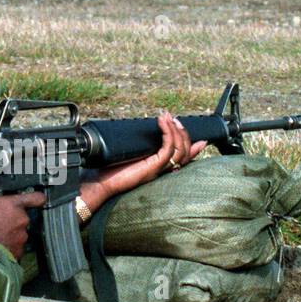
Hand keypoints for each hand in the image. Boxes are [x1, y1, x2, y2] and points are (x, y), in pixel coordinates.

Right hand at [0, 191, 45, 259]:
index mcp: (12, 204)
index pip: (35, 198)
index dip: (37, 199)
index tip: (38, 200)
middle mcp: (21, 220)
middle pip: (22, 219)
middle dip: (11, 223)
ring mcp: (21, 238)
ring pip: (18, 236)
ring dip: (9, 237)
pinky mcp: (18, 253)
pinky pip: (14, 250)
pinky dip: (7, 250)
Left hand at [80, 111, 205, 212]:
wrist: (101, 183)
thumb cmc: (112, 169)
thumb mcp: (130, 154)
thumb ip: (139, 145)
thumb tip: (142, 132)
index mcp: (159, 167)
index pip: (183, 158)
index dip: (193, 148)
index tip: (198, 137)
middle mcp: (162, 169)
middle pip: (185, 152)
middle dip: (183, 133)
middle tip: (174, 119)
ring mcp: (159, 169)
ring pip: (179, 149)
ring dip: (175, 130)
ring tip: (168, 118)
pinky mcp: (153, 167)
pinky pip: (167, 149)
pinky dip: (167, 134)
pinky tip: (162, 124)